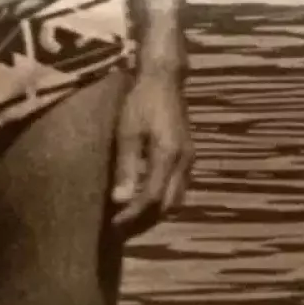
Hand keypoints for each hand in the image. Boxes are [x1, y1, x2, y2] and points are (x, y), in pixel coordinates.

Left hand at [110, 66, 190, 235]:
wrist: (164, 79)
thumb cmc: (140, 101)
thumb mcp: (127, 132)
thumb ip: (126, 167)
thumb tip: (120, 201)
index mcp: (168, 156)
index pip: (152, 199)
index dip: (133, 215)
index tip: (114, 224)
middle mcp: (184, 162)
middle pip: (169, 205)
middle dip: (147, 219)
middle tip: (122, 225)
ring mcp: (189, 159)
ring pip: (178, 198)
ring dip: (157, 211)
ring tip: (133, 215)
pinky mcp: (188, 155)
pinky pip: (180, 187)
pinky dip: (164, 198)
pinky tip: (147, 196)